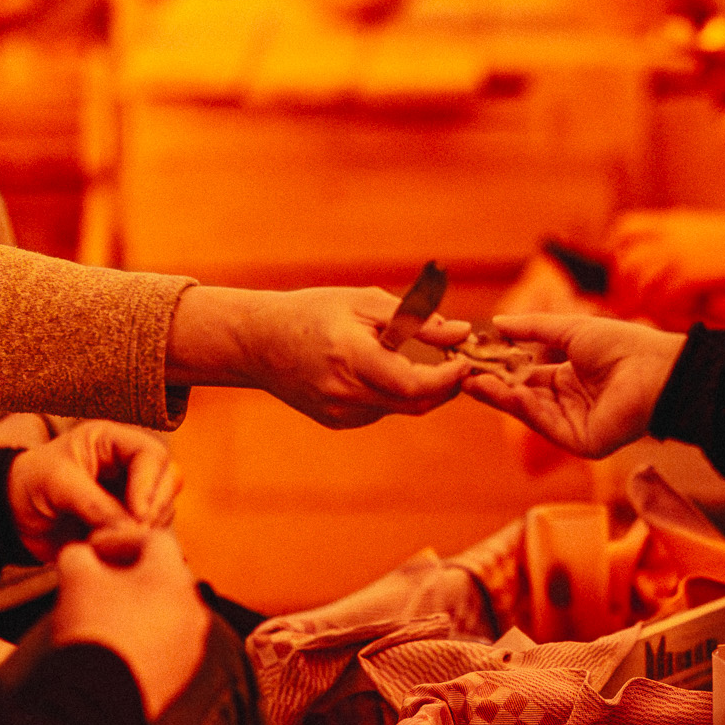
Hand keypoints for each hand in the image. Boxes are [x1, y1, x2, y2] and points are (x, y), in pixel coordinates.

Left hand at [7, 421, 182, 563]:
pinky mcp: (127, 522)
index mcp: (112, 442)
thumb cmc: (28, 486)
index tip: (139, 514)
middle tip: (136, 531)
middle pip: (168, 480)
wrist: (9, 517)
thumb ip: (96, 504)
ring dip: (148, 527)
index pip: (151, 455)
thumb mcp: (59, 485)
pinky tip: (117, 549)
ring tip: (116, 541)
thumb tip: (132, 529)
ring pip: (163, 508)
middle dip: (155, 507)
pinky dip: (140, 542)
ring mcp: (131, 494)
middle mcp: (128, 465)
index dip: (150, 484)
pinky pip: (150, 531)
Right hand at [51, 526, 208, 720]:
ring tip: (105, 612)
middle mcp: (193, 607)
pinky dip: (145, 635)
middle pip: (163, 577)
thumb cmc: (92, 629)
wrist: (99, 699)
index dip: (119, 539)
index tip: (91, 549)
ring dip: (139, 605)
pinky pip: (166, 643)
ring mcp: (192, 643)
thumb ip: (79, 556)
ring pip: (166, 611)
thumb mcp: (76, 580)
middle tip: (97, 578)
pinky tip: (117, 643)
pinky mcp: (183, 673)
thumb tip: (81, 555)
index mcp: (174, 578)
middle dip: (130, 572)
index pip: (154, 542)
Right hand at [168, 285, 474, 428]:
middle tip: (460, 362)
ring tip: (422, 357)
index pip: (414, 385)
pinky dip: (394, 391)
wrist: (258, 342)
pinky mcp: (338, 421)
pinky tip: (382, 368)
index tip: (466, 358)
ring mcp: (340, 413)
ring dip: (420, 387)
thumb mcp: (364, 303)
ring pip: (401, 407)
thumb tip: (462, 332)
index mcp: (351, 359)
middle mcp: (345, 394)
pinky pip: (381, 409)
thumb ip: (416, 320)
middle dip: (445, 385)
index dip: (448, 377)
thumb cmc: (315, 312)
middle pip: (416, 403)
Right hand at [459, 313, 686, 457]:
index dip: (499, 368)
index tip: (470, 358)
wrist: (656, 369)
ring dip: (499, 395)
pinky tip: (504, 391)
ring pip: (528, 410)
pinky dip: (523, 408)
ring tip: (472, 379)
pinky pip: (545, 424)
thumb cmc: (622, 344)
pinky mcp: (580, 443)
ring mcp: (574, 425)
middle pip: (521, 395)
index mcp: (569, 378)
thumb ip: (532, 328)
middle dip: (491, 384)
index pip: (525, 375)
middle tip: (460, 372)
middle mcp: (569, 403)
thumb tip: (496, 322)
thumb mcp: (570, 329)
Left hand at [607, 196, 724, 313]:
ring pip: (639, 286)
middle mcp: (666, 236)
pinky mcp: (687, 276)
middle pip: (625, 264)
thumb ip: (679, 241)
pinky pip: (662, 301)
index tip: (623, 276)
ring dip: (645, 305)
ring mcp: (674, 255)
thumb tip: (662, 263)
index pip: (623, 231)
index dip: (616, 254)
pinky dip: (668, 313)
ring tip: (656, 318)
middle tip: (630, 310)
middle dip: (624, 289)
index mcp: (669, 221)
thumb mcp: (704, 230)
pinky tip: (682, 316)